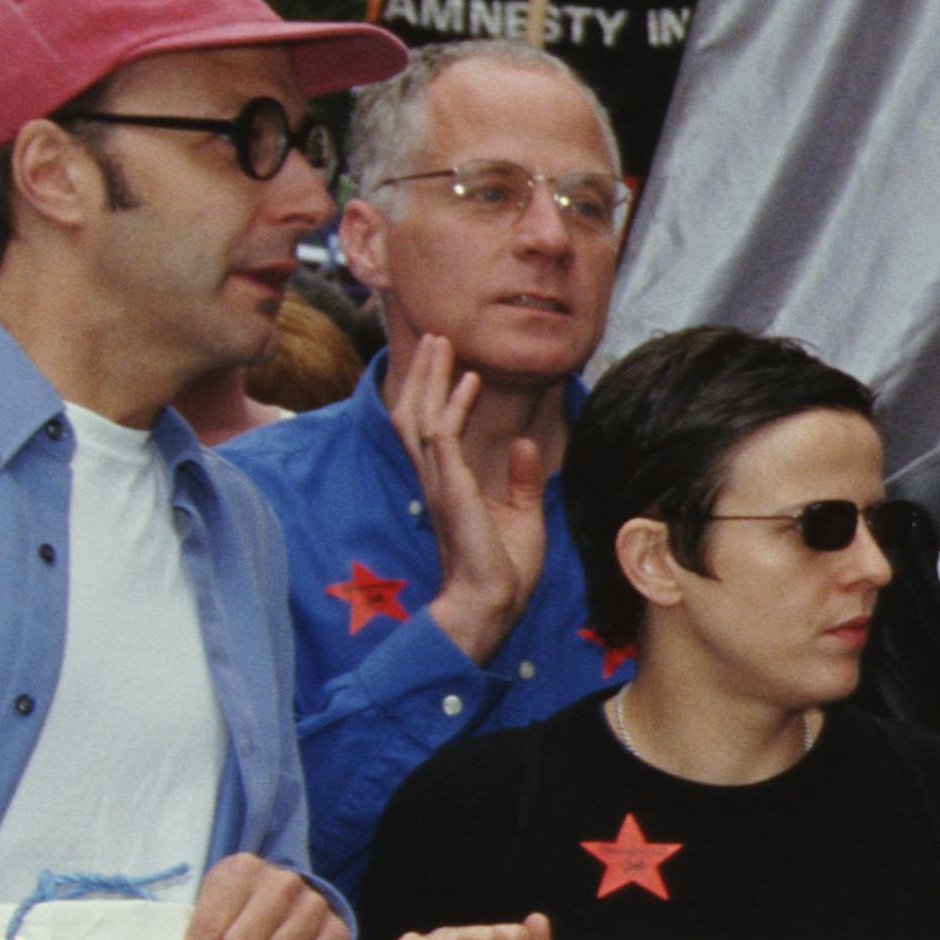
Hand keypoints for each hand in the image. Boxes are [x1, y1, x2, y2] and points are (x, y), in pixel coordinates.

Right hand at [386, 327, 551, 662]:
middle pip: (417, 413)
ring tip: (441, 343)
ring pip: (421, 416)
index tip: (449, 363)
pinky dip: (454, 406)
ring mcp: (439, 483)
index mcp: (447, 485)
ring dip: (431, 377)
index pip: (431, 428)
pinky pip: (443, 437)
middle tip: (435, 337)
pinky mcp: (451, 489)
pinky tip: (469, 382)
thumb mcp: (521, 513)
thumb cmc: (503, 568)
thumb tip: (522, 442)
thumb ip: (520, 478)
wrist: (493, 602)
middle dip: (425, 373)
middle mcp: (435, 479)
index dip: (436, 393)